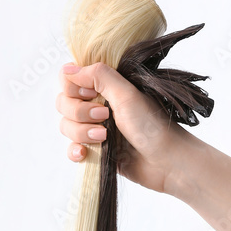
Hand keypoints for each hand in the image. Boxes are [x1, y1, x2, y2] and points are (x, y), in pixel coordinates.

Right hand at [56, 62, 186, 192]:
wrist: (167, 162)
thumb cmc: (152, 126)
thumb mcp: (126, 94)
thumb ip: (98, 76)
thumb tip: (69, 68)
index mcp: (106, 87)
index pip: (69, 80)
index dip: (73, 87)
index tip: (91, 94)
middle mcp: (98, 105)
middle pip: (64, 103)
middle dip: (79, 112)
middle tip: (104, 116)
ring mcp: (96, 129)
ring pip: (66, 127)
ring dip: (81, 132)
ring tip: (104, 137)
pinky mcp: (97, 151)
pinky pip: (72, 149)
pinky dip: (75, 151)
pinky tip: (85, 153)